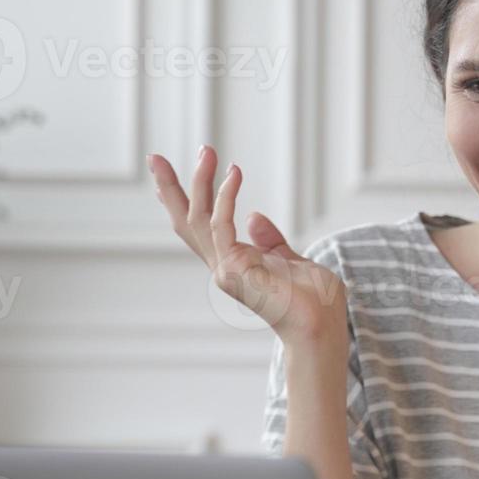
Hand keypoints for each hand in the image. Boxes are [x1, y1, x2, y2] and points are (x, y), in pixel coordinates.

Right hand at [149, 144, 347, 345]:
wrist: (323, 327)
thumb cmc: (315, 300)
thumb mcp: (291, 260)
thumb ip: (271, 241)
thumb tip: (253, 216)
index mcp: (235, 265)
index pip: (200, 230)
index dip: (184, 203)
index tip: (166, 181)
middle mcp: (223, 267)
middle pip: (186, 222)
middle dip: (170, 189)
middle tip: (155, 158)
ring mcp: (226, 270)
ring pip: (198, 218)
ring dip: (200, 182)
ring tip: (207, 151)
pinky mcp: (235, 269)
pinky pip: (222, 224)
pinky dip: (227, 196)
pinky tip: (234, 173)